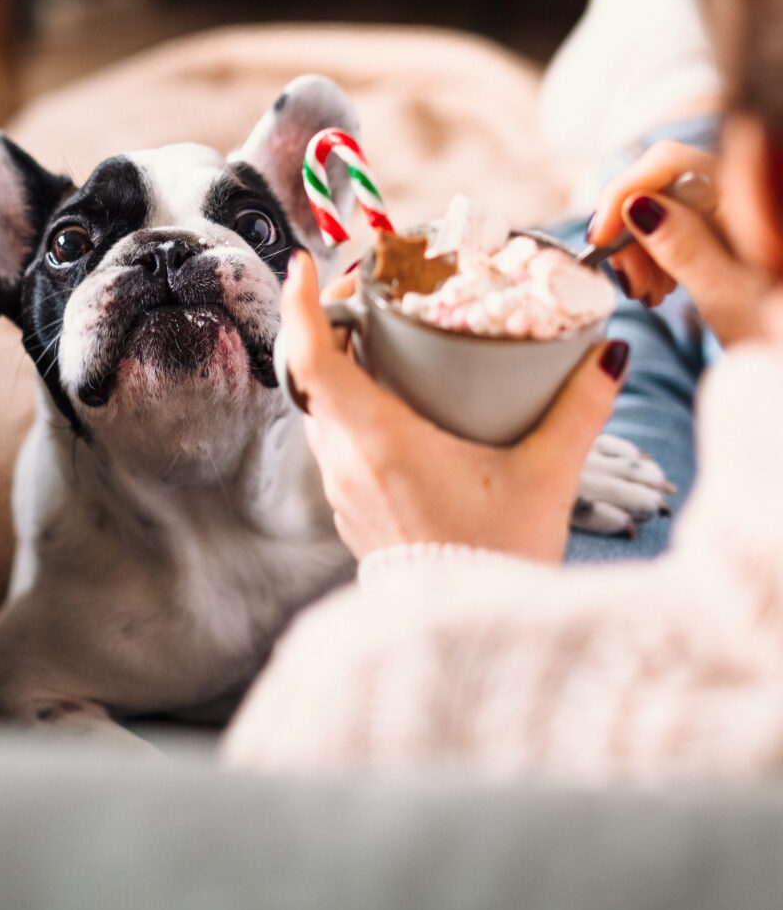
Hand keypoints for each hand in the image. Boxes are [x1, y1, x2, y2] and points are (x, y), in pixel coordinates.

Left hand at [282, 251, 628, 563]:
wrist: (471, 646)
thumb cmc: (498, 560)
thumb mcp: (547, 478)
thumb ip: (579, 410)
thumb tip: (608, 354)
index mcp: (376, 439)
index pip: (312, 356)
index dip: (301, 302)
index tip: (304, 263)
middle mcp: (344, 460)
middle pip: (311, 374)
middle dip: (327, 325)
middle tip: (364, 292)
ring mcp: (343, 489)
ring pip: (322, 409)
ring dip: (338, 369)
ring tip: (382, 339)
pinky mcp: (354, 512)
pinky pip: (337, 442)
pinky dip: (352, 409)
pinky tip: (397, 405)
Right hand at [587, 140, 768, 344]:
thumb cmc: (777, 333)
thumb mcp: (728, 297)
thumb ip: (685, 247)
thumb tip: (637, 205)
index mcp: (751, 195)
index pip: (670, 162)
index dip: (624, 192)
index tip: (600, 239)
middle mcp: (744, 191)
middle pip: (665, 181)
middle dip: (631, 226)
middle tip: (628, 279)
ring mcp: (737, 209)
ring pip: (666, 204)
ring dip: (642, 245)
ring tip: (649, 293)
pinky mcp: (729, 229)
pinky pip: (680, 224)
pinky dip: (660, 252)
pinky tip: (662, 286)